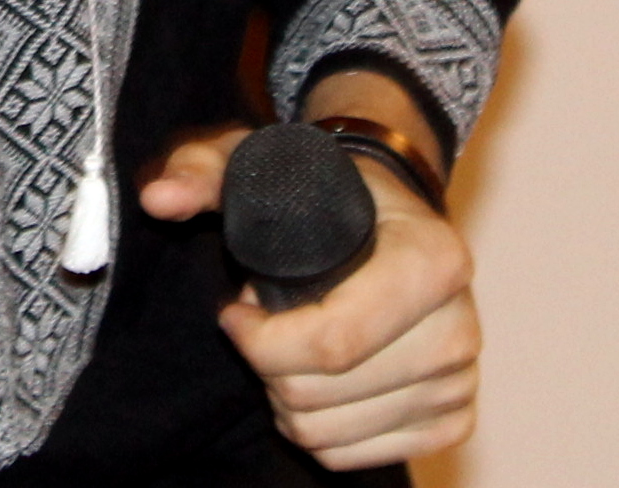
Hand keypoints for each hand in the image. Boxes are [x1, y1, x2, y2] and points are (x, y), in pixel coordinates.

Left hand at [138, 78, 479, 470]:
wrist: (391, 212)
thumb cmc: (326, 191)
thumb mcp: (259, 162)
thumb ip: (201, 169)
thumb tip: (159, 199)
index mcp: (434, 261)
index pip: (331, 342)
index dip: (260, 342)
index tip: (234, 312)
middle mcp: (459, 326)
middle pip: (324, 395)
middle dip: (268, 367)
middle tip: (265, 322)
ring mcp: (459, 379)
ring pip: (333, 434)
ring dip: (288, 398)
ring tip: (289, 345)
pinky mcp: (452, 419)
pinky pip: (359, 456)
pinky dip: (320, 429)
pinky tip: (317, 379)